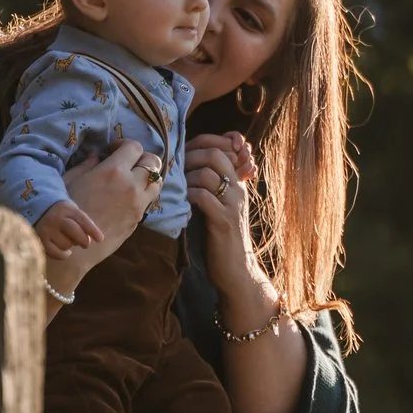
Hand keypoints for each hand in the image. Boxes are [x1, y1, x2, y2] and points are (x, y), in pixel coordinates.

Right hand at [34, 200, 102, 257]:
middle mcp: (56, 219)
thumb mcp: (71, 211)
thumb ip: (81, 222)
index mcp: (67, 209)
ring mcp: (47, 230)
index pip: (82, 219)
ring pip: (65, 244)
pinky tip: (65, 252)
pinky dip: (63, 255)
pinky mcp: (40, 241)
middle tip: (85, 244)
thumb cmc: (61, 213)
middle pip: (74, 232)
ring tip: (68, 241)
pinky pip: (55, 253)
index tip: (100, 240)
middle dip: (83, 240)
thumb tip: (91, 239)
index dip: (92, 230)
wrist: (36, 210)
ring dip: (70, 245)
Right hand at [64, 139, 155, 244]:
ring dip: (148, 176)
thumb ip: (88, 164)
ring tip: (133, 178)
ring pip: (157, 181)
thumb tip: (98, 155)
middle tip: (129, 162)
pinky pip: (150, 199)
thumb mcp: (71, 180)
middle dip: (142, 157)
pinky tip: (129, 195)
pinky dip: (144, 192)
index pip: (134, 147)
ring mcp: (138, 203)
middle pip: (152, 161)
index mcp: (113, 171)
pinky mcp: (139, 218)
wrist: (75, 247)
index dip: (125, 144)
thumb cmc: (66, 212)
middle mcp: (131, 185)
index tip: (114, 149)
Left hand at [186, 132, 261, 292]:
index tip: (182, 151)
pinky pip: (203, 197)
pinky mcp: (223, 221)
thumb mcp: (220, 206)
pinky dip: (188, 195)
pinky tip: (181, 202)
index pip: (223, 146)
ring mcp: (232, 204)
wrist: (237, 269)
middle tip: (175, 169)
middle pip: (215, 154)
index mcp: (237, 182)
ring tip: (177, 188)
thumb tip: (187, 167)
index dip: (201, 142)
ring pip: (208, 173)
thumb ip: (210, 186)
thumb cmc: (222, 238)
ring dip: (185, 178)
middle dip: (189, 157)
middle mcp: (238, 189)